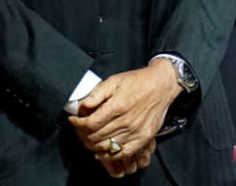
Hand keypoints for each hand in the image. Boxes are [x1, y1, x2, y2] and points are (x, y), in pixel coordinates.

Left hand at [68, 61, 181, 176]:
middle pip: (95, 137)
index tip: (73, 120)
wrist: (162, 85)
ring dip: (93, 144)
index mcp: (118, 106)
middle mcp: (127, 122)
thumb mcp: (114, 81)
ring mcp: (136, 132)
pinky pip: (122, 153)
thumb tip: (82, 106)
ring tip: (90, 136)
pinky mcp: (143, 138)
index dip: (77, 124)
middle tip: (80, 128)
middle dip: (82, 134)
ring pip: (106, 147)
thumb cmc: (137, 82)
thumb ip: (97, 94)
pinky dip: (109, 154)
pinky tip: (103, 148)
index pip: (90, 124)